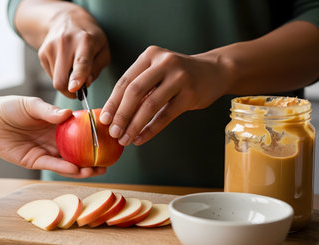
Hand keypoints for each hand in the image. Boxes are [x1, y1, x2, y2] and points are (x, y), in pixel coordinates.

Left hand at [0, 96, 105, 177]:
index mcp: (58, 124)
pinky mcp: (35, 160)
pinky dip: (65, 168)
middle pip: (79, 150)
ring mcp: (46, 151)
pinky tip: (76, 169)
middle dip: (94, 157)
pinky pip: (53, 165)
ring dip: (83, 168)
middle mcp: (55, 139)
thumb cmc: (10, 108)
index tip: (110, 138)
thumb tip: (68, 114)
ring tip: (97, 170)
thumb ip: (49, 112)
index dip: (94, 136)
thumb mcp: (32, 106)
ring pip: (69, 162)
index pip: (81, 131)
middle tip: (109, 161)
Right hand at [38, 8, 109, 97]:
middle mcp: (65, 43)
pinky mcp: (42, 52)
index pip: (81, 62)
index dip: (77, 77)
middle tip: (77, 89)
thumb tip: (85, 84)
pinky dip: (58, 75)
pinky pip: (50, 75)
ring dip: (65, 82)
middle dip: (69, 91)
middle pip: (61, 79)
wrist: (66, 19)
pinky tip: (64, 64)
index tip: (74, 88)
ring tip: (72, 69)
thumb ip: (97, 69)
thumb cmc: (90, 38)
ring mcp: (50, 47)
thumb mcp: (103, 50)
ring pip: (55, 80)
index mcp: (85, 41)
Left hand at [99, 45, 228, 145]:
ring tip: (125, 139)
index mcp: (150, 56)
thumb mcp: (157, 71)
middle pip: (135, 91)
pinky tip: (141, 138)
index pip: (125, 81)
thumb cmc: (178, 75)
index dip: (112, 102)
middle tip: (113, 132)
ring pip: (150, 105)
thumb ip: (139, 87)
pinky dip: (151, 129)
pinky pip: (166, 115)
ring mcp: (179, 77)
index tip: (104, 119)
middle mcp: (164, 63)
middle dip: (121, 115)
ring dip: (135, 125)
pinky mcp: (190, 94)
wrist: (214, 71)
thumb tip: (113, 114)